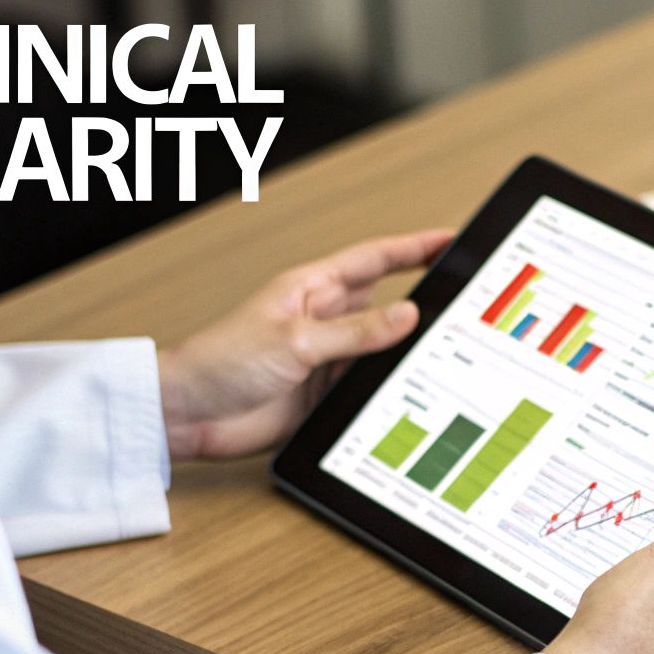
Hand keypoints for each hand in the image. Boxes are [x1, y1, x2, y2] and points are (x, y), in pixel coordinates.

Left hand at [157, 229, 452, 460]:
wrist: (187, 414)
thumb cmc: (220, 361)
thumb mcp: (296, 340)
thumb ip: (356, 330)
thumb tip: (408, 313)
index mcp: (313, 289)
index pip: (376, 260)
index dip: (414, 247)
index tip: (451, 239)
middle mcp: (325, 320)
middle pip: (387, 303)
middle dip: (426, 297)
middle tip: (466, 297)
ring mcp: (326, 358)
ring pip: (383, 349)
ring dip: (408, 350)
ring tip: (451, 347)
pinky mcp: (324, 396)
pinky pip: (368, 387)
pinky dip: (391, 387)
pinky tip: (415, 390)